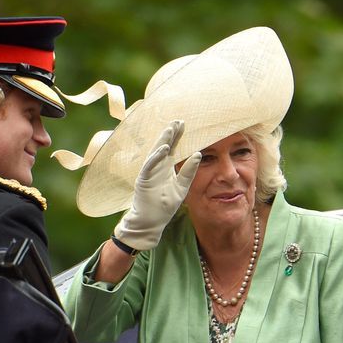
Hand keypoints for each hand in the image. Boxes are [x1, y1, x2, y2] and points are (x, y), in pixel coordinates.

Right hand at [113, 120, 200, 251]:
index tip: (184, 124)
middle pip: (164, 146)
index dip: (178, 137)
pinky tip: (164, 148)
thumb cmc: (165, 205)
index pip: (173, 149)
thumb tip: (199, 154)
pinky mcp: (144, 179)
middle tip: (179, 120)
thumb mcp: (182, 187)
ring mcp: (149, 172)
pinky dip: (156, 156)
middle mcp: (157, 167)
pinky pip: (150, 165)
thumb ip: (189, 172)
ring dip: (163, 140)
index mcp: (166, 168)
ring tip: (171, 129)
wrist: (151, 221)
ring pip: (156, 152)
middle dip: (171, 133)